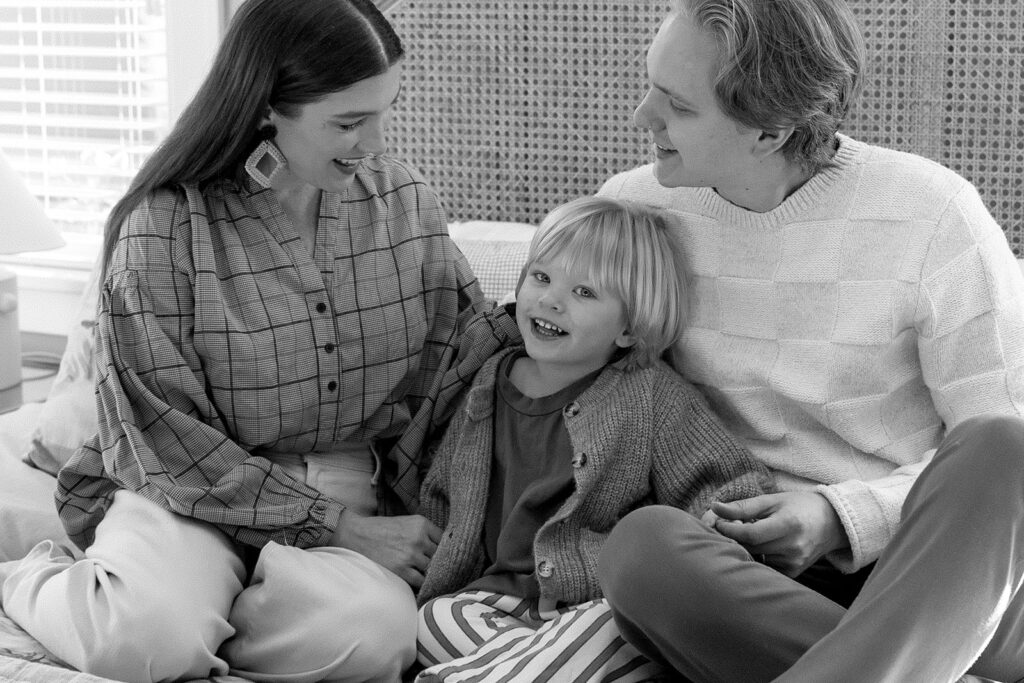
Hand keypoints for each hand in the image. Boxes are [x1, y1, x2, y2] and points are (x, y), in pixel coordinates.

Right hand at [328, 511, 441, 587]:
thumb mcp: (406, 522)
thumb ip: (424, 532)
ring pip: (431, 569)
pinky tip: (416, 581)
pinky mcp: (401, 570)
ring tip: (424, 575)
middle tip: (436, 567)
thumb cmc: (381, 529)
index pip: (445, 539)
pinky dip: (419, 583)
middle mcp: (419, 538)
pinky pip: (420, 581)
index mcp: (421, 524)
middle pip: (440, 555)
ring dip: (428, 573)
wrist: (355, 535)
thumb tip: (444, 547)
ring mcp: (410, 555)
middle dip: (438, 561)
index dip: (445, 548)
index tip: (445, 554)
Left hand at [705, 492, 847, 576]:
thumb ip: (743, 506)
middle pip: (750, 547)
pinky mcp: (793, 573)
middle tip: (726, 526)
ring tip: (750, 533)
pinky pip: (764, 566)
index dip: (729, 529)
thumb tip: (714, 507)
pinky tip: (762, 546)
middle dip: (732, 537)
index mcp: (788, 525)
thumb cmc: (798, 506)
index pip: (750, 534)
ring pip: (755, 558)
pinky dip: (757, 556)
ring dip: (744, 547)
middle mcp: (793, 547)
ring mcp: (794, 563)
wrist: (832, 523)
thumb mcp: (772, 500)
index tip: (718, 522)